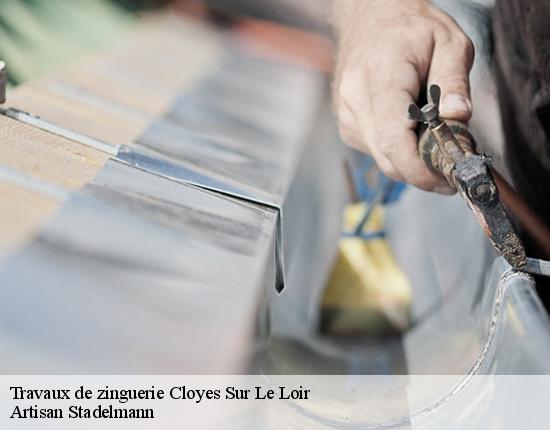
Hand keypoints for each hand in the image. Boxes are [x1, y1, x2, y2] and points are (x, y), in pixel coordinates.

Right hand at [332, 0, 474, 192]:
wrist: (370, 18)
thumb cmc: (410, 28)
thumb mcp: (449, 42)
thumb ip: (455, 82)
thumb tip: (458, 119)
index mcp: (379, 78)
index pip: (393, 140)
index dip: (420, 169)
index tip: (447, 178)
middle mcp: (354, 102)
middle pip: (388, 159)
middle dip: (422, 171)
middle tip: (452, 166)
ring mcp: (347, 116)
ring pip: (383, 160)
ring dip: (411, 160)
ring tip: (433, 135)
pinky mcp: (348, 126)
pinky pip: (377, 151)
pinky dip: (398, 150)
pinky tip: (411, 127)